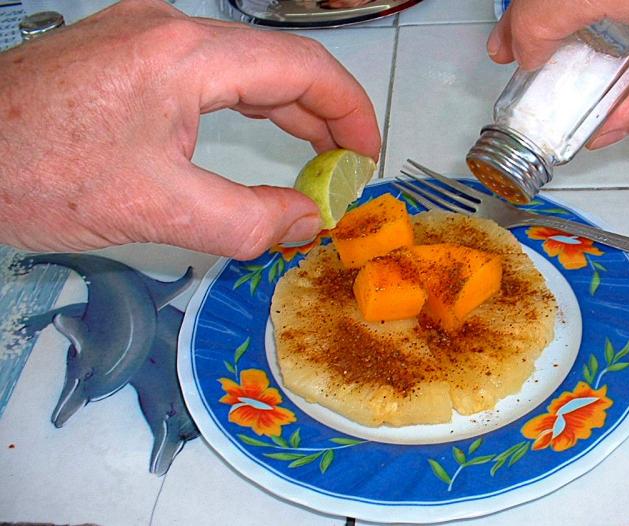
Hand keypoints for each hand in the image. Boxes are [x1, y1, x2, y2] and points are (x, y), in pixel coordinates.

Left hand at [0, 0, 379, 257]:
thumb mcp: (156, 209)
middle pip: (275, 64)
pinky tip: (256, 134)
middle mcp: (169, 28)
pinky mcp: (121, 53)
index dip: (349, 111)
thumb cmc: (36, 174)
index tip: (367, 156)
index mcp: (187, 53)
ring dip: (284, 112)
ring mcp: (141, 34)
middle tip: (345, 169)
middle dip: (321, 117)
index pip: (302, 68)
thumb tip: (307, 223)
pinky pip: (204, 75)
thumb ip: (247, 221)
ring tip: (314, 158)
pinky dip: (241, 108)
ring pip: (240, 69)